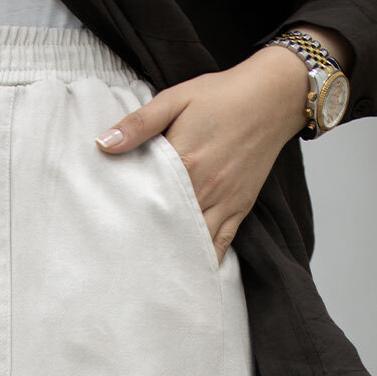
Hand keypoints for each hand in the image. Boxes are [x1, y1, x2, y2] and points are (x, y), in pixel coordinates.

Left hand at [95, 37, 338, 264]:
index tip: (108, 236)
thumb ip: (140, 123)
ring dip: (174, 260)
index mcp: (183, 162)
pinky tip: (189, 277)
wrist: (273, 96)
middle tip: (123, 268)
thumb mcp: (176, 98)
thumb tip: (103, 143)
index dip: (127, 219)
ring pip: (194, 244)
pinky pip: (221, 246)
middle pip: (168, 228)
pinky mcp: (239, 209)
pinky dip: (205, 262)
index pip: (148, 201)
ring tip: (150, 280)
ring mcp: (223, 203)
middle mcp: (203, 190)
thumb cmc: (221, 95)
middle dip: (147, 247)